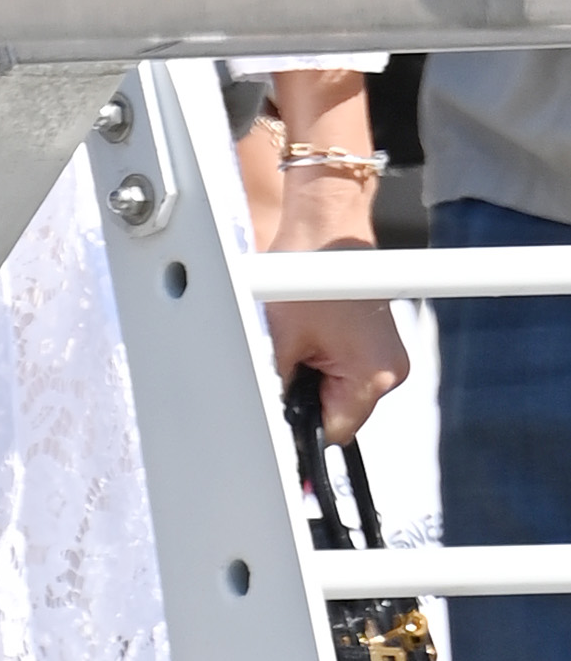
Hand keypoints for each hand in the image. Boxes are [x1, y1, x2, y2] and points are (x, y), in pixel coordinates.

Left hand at [246, 69, 407, 444]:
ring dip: (313, 372)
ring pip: (338, 388)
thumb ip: (276, 388)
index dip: (302, 422)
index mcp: (375, 375)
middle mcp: (390, 370)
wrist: (324, 229)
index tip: (280, 405)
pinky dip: (322, 356)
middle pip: (338, 410)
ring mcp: (386, 355)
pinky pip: (344, 366)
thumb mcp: (278, 339)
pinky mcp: (375, 341)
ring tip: (299, 335)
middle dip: (306, 392)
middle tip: (288, 355)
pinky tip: (309, 331)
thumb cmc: (307, 272)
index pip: (335, 430)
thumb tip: (270, 417)